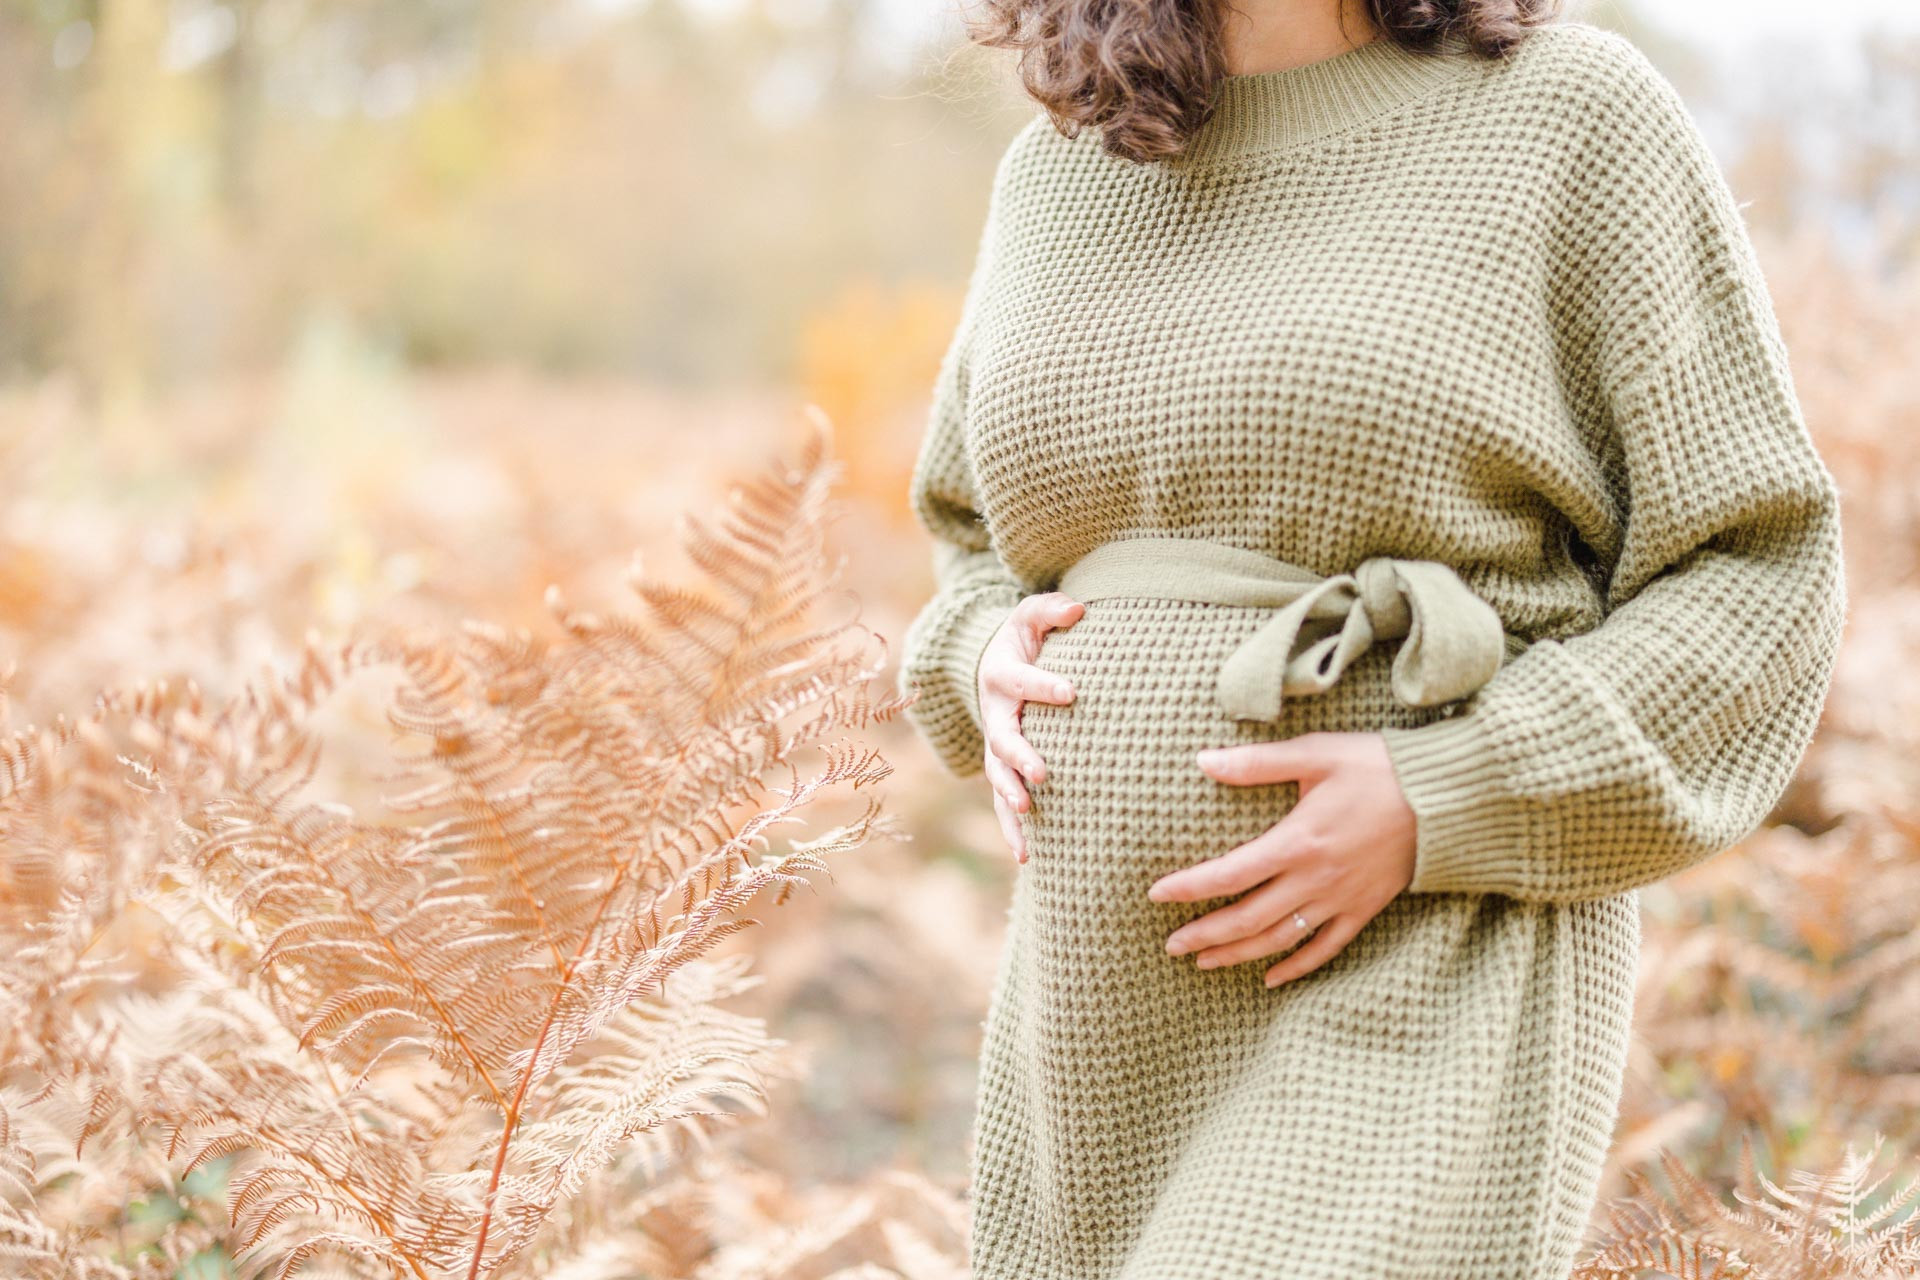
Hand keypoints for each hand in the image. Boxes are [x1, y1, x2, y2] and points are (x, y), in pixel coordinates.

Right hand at [979, 591, 1083, 863]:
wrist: (993, 665)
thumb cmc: (1024, 639)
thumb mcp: (1031, 615)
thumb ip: (1051, 610)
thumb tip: (1079, 609)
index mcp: (1001, 675)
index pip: (1021, 681)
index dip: (1044, 685)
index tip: (1072, 691)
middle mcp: (994, 714)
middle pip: (1002, 738)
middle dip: (1021, 756)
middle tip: (1044, 771)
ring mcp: (995, 746)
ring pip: (997, 776)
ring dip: (1010, 798)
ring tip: (1027, 815)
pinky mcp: (1002, 770)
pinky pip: (1004, 802)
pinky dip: (1012, 830)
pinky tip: (1028, 858)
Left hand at [1148, 731, 1416, 986]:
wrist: (1448, 797)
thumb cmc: (1379, 767)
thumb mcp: (1315, 754)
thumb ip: (1256, 763)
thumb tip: (1203, 760)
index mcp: (1296, 842)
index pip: (1228, 874)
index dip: (1189, 888)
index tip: (1156, 896)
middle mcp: (1314, 880)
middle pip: (1246, 919)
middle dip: (1204, 935)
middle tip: (1170, 945)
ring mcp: (1341, 900)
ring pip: (1279, 940)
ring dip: (1238, 955)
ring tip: (1204, 963)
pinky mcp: (1365, 909)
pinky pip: (1326, 949)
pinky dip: (1296, 967)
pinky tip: (1272, 979)